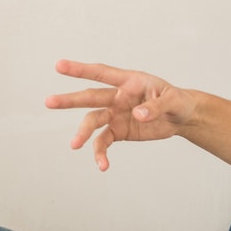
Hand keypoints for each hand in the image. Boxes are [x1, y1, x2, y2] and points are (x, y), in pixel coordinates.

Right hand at [46, 60, 199, 170]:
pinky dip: (101, 154)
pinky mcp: (118, 131)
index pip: (102, 73)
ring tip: (74, 145)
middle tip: (49, 102)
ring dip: (82, 133)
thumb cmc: (177, 101)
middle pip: (89, 97)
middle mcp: (118, 97)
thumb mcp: (172, 101)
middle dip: (69, 100)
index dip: (80, 69)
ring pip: (93, 122)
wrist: (182, 118)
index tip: (59, 66)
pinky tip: (103, 165)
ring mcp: (116, 114)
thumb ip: (155, 106)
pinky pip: (104, 142)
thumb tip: (137, 114)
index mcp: (129, 82)